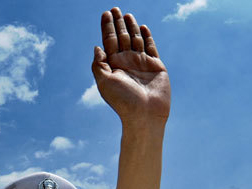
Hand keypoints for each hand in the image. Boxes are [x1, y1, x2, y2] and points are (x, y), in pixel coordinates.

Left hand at [92, 8, 169, 123]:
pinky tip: (143, 28)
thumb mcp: (104, 83)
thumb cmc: (123, 101)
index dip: (107, 27)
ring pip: (135, 40)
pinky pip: (151, 48)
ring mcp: (141, 63)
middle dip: (118, 23)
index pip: (108, 42)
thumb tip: (96, 47)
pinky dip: (147, 37)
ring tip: (127, 15)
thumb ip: (98, 64)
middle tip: (114, 9)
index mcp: (113, 66)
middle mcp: (126, 63)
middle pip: (121, 37)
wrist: (145, 114)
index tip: (105, 14)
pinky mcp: (155, 66)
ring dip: (131, 27)